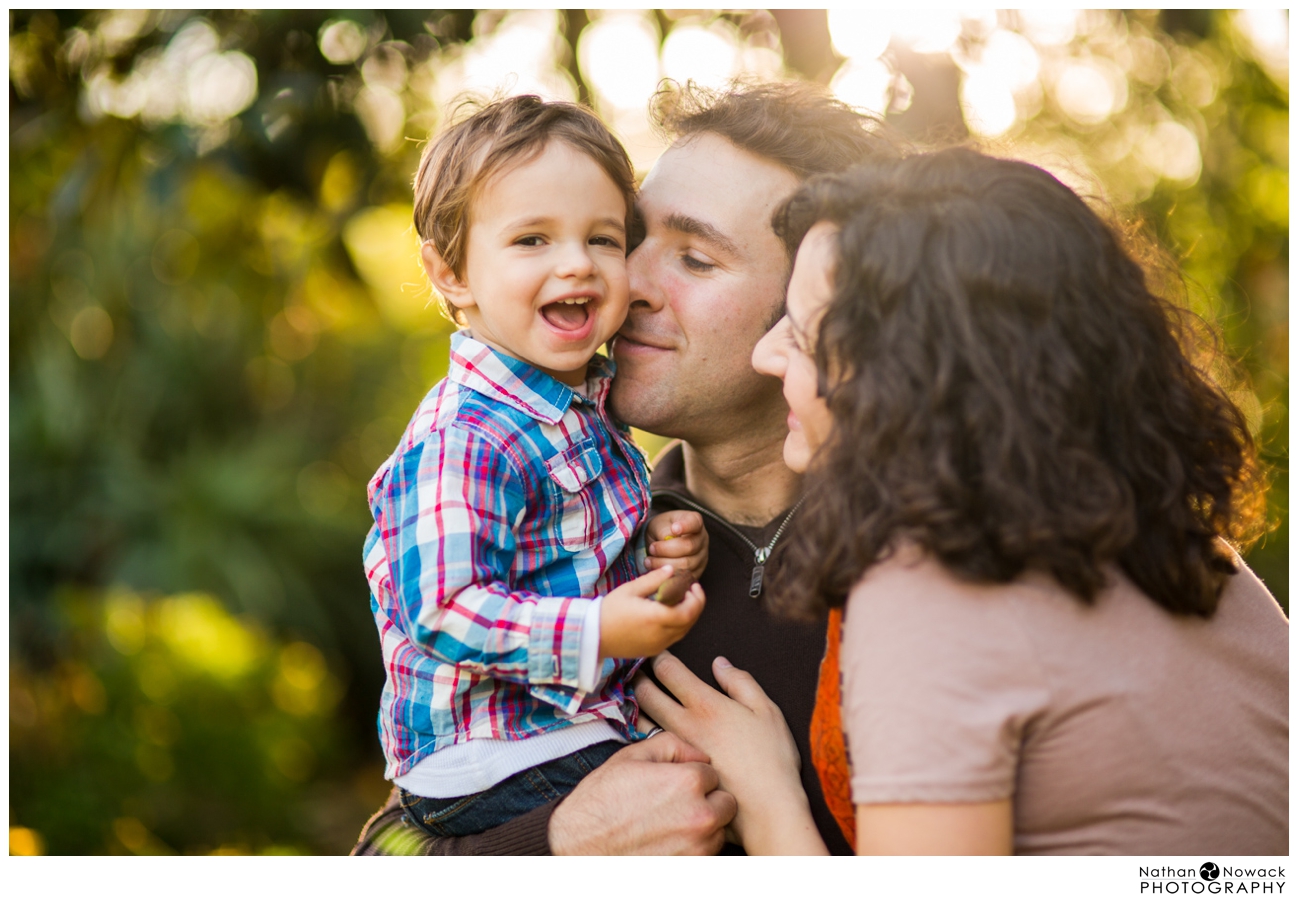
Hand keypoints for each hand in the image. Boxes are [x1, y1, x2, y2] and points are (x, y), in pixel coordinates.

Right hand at [548, 732, 736, 854]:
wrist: (578, 848)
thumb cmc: (601, 803)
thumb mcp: (630, 757)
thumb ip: (672, 744)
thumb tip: (699, 753)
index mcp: (689, 782)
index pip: (713, 772)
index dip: (693, 776)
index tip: (675, 783)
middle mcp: (700, 817)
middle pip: (726, 804)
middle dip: (708, 801)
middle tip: (678, 804)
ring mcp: (698, 850)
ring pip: (719, 832)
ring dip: (704, 828)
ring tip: (669, 826)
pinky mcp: (691, 872)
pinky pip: (707, 857)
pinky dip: (693, 851)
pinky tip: (667, 844)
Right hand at [600, 566, 704, 657]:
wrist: (592, 636)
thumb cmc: (609, 610)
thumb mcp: (630, 589)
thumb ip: (654, 579)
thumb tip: (671, 569)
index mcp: (655, 617)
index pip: (689, 611)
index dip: (697, 598)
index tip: (693, 585)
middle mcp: (660, 634)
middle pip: (690, 622)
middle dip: (695, 605)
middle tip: (690, 590)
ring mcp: (658, 645)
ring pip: (684, 631)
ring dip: (688, 615)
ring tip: (681, 600)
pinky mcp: (653, 650)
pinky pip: (674, 637)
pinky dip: (679, 625)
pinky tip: (670, 613)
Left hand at [634, 651, 827, 855]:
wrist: (767, 809)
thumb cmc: (772, 758)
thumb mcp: (766, 710)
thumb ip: (740, 682)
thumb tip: (719, 663)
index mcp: (706, 704)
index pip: (669, 671)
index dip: (659, 658)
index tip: (657, 654)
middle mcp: (684, 724)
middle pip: (646, 693)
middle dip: (639, 677)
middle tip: (638, 671)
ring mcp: (676, 750)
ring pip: (642, 720)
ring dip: (637, 705)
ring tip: (638, 698)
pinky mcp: (673, 772)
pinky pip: (648, 746)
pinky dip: (643, 733)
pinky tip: (647, 732)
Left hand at [644, 511, 707, 604]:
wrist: (661, 543)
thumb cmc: (661, 530)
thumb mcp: (659, 524)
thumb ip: (663, 530)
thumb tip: (666, 539)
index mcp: (695, 522)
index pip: (695, 523)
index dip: (686, 526)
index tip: (674, 528)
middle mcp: (702, 540)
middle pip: (689, 547)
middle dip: (666, 549)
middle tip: (651, 548)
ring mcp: (701, 559)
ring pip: (685, 565)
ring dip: (663, 564)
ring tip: (649, 561)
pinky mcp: (695, 574)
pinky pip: (682, 579)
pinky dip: (667, 576)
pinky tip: (656, 571)